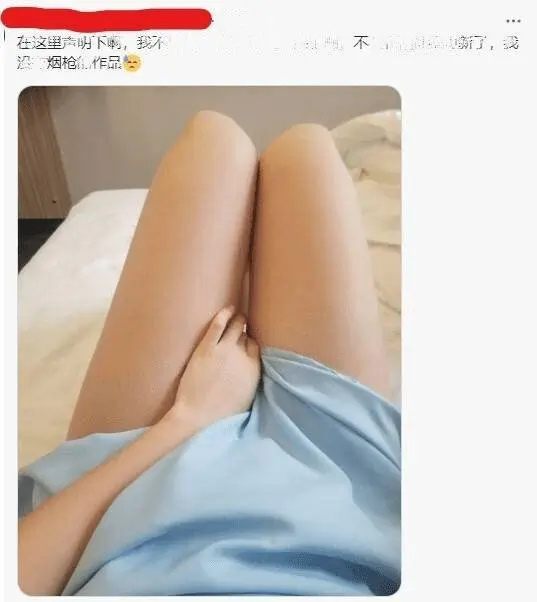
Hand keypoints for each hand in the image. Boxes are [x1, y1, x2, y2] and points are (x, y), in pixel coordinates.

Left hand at [168, 307, 260, 431]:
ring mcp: (224, 350)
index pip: (256, 346)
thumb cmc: (221, 413)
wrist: (197, 415)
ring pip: (236, 326)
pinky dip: (224, 314)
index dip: (250, 342)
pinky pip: (218, 325)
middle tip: (242, 324)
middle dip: (246, 328)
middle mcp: (242, 356)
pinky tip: (227, 310)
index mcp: (254, 369)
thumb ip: (252, 378)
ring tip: (236, 315)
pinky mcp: (206, 348)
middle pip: (247, 334)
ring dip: (238, 319)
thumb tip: (252, 368)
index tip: (246, 341)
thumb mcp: (248, 397)